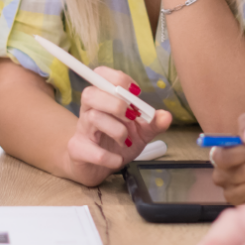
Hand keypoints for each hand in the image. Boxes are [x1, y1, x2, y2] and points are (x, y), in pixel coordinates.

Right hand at [62, 66, 171, 186]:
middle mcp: (89, 111)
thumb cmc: (119, 142)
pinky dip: (108, 156)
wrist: (101, 169)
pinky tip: (116, 160)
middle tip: (131, 117)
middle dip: (116, 104)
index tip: (135, 92)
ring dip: (117, 130)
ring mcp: (81, 130)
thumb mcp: (141, 131)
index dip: (118, 79)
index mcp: (103, 99)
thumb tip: (166, 116)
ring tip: (125, 141)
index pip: (100, 75)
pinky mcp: (78, 151)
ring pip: (93, 117)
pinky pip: (89, 149)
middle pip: (91, 94)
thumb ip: (153, 123)